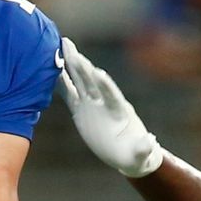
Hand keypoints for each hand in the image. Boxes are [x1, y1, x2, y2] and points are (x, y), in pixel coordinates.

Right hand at [58, 38, 162, 177]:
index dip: (106, 85)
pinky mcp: (81, 110)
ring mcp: (92, 104)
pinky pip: (70, 94)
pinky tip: (51, 70)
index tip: (99, 72)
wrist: (126, 152)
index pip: (112, 96)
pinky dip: (61, 83)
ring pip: (81, 82)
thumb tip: (149, 143)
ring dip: (72, 65)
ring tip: (63, 46)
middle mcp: (105, 103)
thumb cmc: (135, 154)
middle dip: (83, 66)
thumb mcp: (141, 154)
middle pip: (93, 82)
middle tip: (72, 48)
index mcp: (120, 112)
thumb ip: (143, 148)